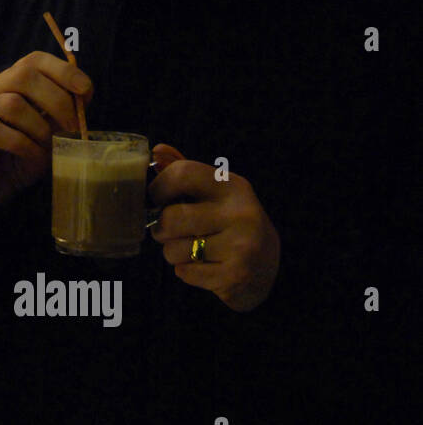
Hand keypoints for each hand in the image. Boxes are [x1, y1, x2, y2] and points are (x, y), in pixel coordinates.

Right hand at [0, 51, 93, 206]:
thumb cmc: (22, 157)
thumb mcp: (48, 130)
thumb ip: (61, 110)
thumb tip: (83, 95)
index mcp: (6, 83)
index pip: (33, 61)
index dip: (63, 70)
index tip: (86, 90)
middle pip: (22, 75)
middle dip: (56, 100)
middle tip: (72, 126)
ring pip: (10, 103)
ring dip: (39, 127)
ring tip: (48, 147)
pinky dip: (21, 144)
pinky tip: (31, 157)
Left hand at [149, 145, 279, 310]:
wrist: (267, 265)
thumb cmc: (228, 222)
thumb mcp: (213, 192)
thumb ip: (185, 170)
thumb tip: (157, 150)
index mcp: (232, 185)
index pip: (182, 173)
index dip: (158, 187)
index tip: (157, 199)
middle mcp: (240, 212)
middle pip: (171, 217)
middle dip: (160, 228)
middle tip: (168, 231)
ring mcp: (241, 245)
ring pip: (173, 249)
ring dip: (173, 253)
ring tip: (192, 250)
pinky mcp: (236, 274)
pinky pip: (184, 272)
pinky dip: (186, 272)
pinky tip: (205, 267)